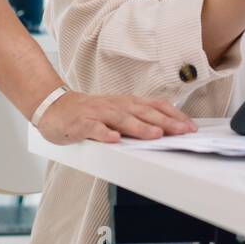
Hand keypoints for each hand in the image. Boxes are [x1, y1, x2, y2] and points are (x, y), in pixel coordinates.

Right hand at [37, 91, 196, 144]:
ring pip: (122, 119)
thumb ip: (137, 119)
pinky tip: (114, 139)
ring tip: (156, 134)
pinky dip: (105, 133)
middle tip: (183, 131)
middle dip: (165, 121)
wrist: (54, 107)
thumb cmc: (89, 113)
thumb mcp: (117, 113)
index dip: (174, 115)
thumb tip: (166, 129)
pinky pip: (94, 128)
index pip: (155, 106)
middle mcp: (115, 105)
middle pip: (143, 112)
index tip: (190, 126)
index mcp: (127, 103)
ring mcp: (98, 113)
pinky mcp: (81, 123)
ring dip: (140, 127)